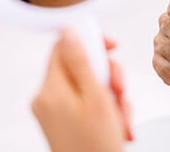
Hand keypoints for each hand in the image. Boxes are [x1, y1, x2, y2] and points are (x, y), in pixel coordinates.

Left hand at [32, 30, 131, 151]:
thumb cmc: (96, 145)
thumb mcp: (96, 98)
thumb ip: (81, 62)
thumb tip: (68, 30)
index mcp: (51, 90)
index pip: (63, 46)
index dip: (89, 41)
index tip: (111, 47)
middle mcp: (47, 98)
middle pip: (79, 66)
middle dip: (107, 75)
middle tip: (121, 90)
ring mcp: (53, 111)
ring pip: (88, 84)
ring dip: (112, 95)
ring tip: (122, 116)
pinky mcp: (61, 121)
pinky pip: (85, 101)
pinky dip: (105, 108)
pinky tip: (118, 124)